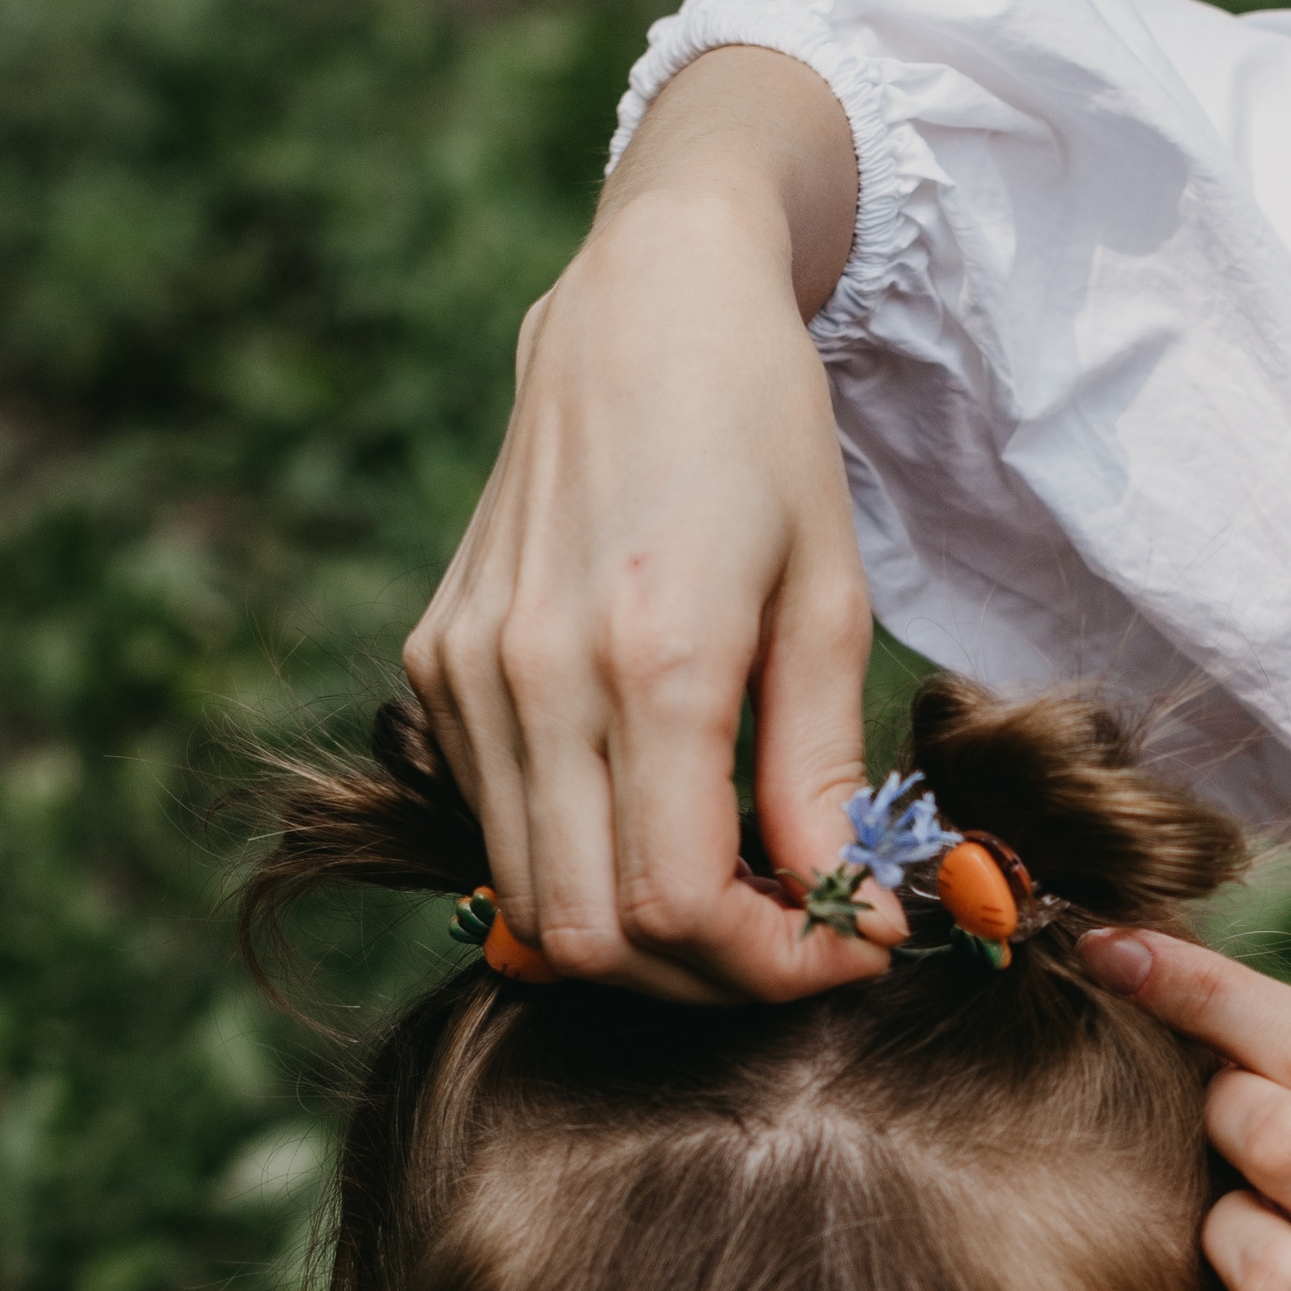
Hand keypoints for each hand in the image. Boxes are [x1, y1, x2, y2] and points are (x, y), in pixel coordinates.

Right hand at [406, 48, 889, 1003]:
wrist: (641, 311)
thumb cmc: (760, 437)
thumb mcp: (825, 600)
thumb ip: (821, 773)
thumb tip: (844, 911)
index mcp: (650, 656)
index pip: (680, 906)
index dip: (773, 967)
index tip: (853, 949)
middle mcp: (534, 675)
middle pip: (593, 934)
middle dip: (708, 979)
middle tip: (800, 945)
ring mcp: (468, 672)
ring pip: (530, 901)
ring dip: (641, 939)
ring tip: (743, 896)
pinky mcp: (437, 663)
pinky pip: (496, 826)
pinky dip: (580, 867)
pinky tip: (662, 826)